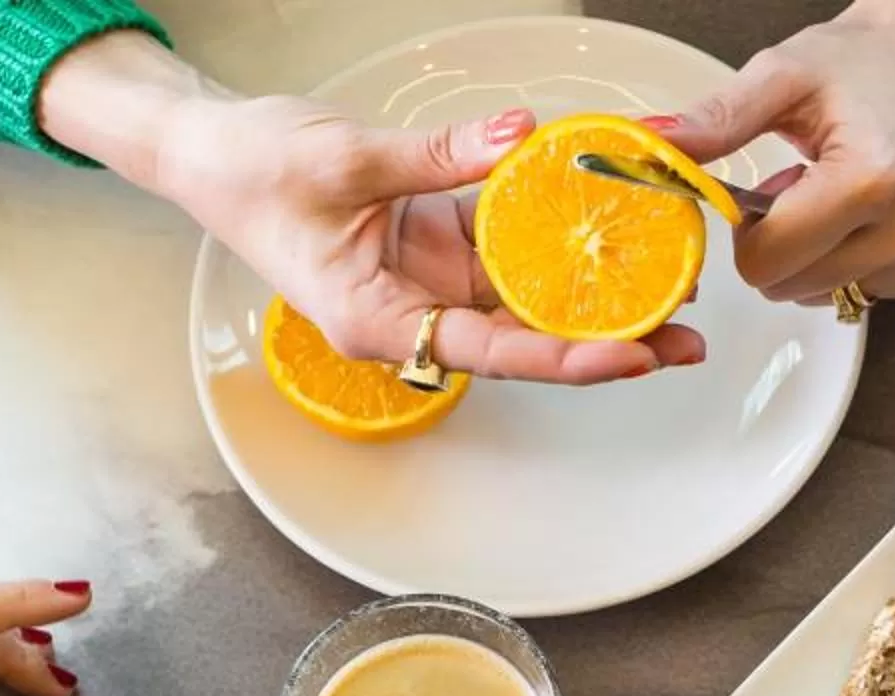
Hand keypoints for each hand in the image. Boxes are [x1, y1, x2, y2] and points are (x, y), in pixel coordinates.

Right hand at [49, 33, 702, 383]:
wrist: (206, 148)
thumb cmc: (249, 171)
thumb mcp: (344, 160)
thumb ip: (436, 155)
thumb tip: (519, 138)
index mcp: (381, 322)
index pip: (495, 353)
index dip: (570, 358)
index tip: (637, 355)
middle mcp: (414, 313)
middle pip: (527, 340)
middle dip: (608, 338)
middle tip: (688, 333)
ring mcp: (428, 279)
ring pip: (527, 297)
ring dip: (594, 293)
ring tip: (671, 286)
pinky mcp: (437, 240)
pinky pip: (509, 243)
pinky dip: (556, 235)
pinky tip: (612, 228)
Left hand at [659, 0, 894, 302]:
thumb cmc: (861, 61)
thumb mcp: (780, 77)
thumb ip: (716, 120)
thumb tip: (652, 145)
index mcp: (872, 179)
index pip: (766, 262)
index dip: (749, 231)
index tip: (767, 190)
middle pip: (791, 286)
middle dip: (782, 243)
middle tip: (806, 184)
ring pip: (824, 296)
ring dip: (817, 253)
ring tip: (839, 193)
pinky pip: (864, 294)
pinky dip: (853, 260)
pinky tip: (870, 213)